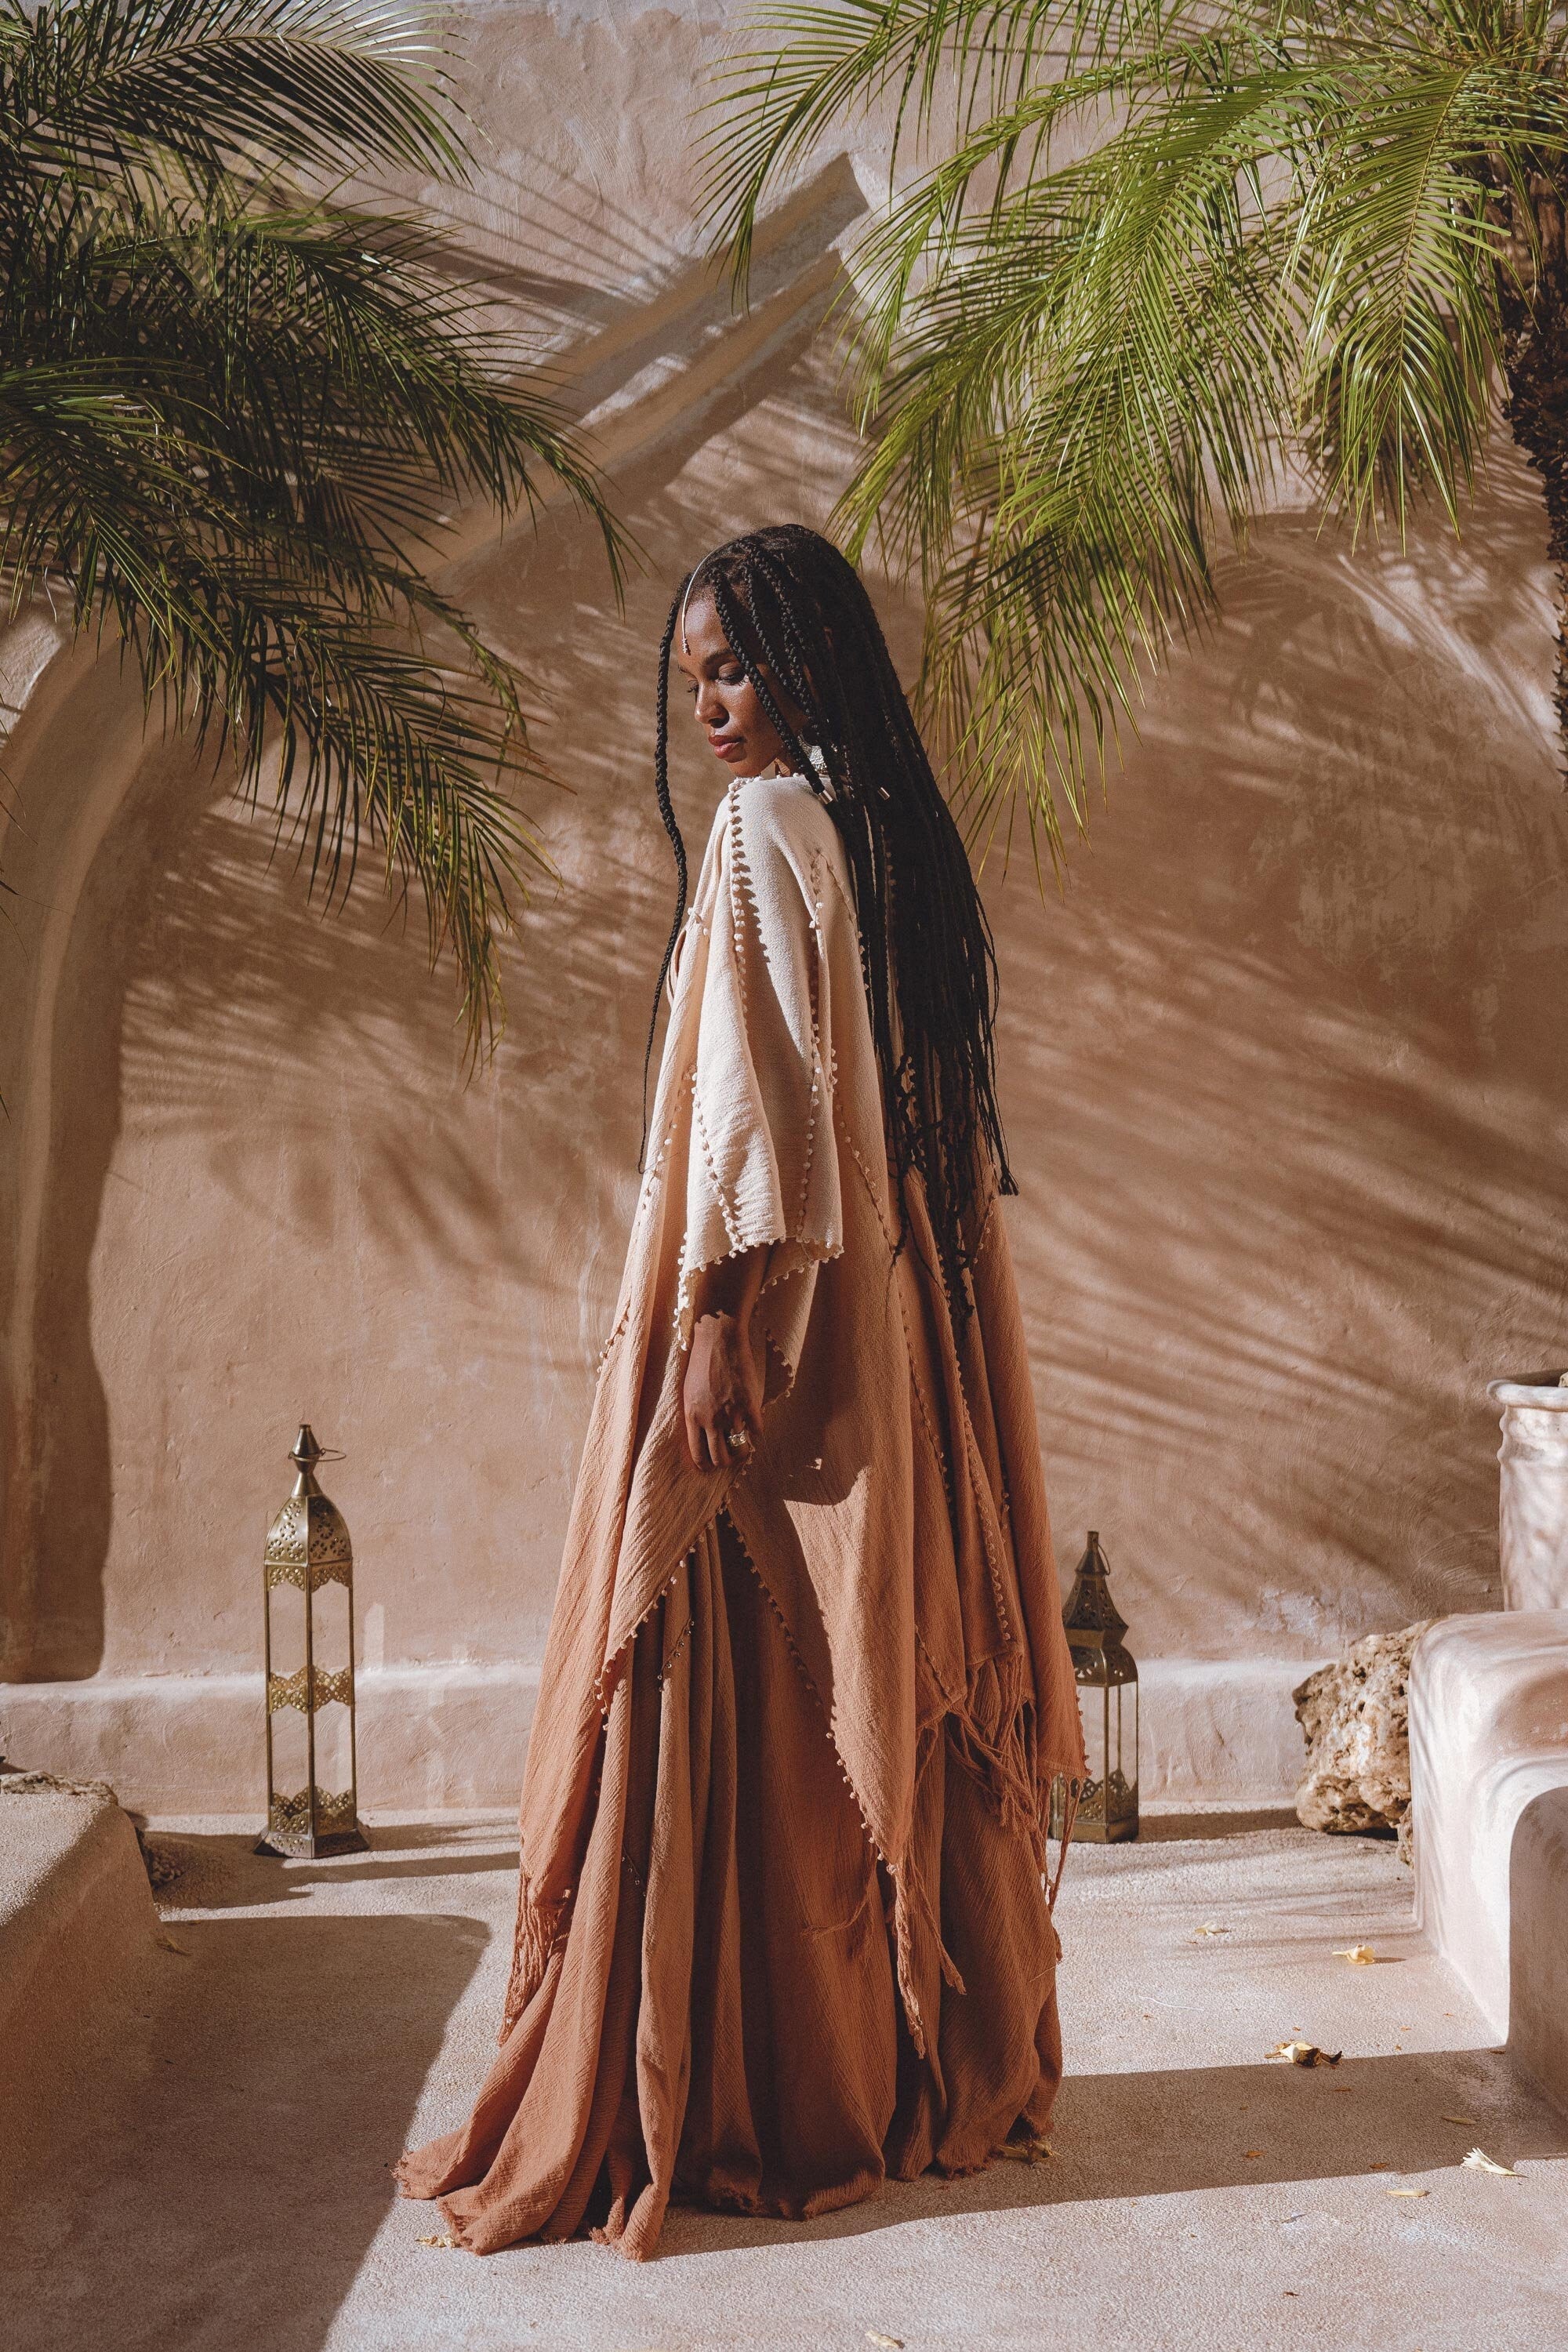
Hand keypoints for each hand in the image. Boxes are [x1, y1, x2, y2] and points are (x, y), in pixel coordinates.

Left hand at [682, 1308, 762, 1472]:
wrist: (719, 1339)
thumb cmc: (701, 1363)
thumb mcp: (689, 1392)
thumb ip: (696, 1415)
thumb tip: (703, 1435)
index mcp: (692, 1417)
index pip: (698, 1454)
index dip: (706, 1465)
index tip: (711, 1467)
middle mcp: (711, 1419)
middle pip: (720, 1458)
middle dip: (726, 1462)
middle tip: (731, 1458)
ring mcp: (731, 1412)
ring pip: (741, 1448)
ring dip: (744, 1450)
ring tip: (745, 1446)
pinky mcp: (750, 1404)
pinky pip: (757, 1430)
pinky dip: (757, 1430)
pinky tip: (755, 1425)